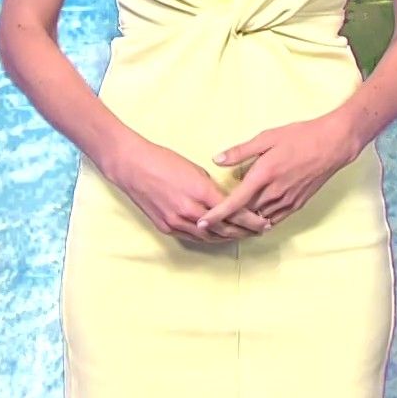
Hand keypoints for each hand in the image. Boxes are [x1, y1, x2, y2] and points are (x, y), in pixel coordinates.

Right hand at [104, 138, 274, 244]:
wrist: (132, 166)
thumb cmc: (164, 160)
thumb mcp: (195, 169)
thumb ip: (211, 188)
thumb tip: (225, 200)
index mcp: (201, 192)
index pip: (234, 212)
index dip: (251, 220)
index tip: (263, 222)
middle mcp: (190, 211)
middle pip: (225, 229)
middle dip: (244, 231)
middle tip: (258, 231)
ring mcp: (177, 222)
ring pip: (209, 237)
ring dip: (227, 237)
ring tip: (242, 235)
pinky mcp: (166, 227)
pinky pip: (193, 237)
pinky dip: (208, 237)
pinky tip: (217, 235)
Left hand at [197, 115, 361, 232]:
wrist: (333, 144)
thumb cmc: (300, 136)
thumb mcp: (267, 137)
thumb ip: (240, 151)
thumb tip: (217, 159)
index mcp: (264, 175)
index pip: (235, 202)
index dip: (217, 214)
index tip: (202, 222)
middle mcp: (274, 192)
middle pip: (245, 215)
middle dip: (228, 220)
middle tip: (213, 220)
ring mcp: (287, 201)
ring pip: (260, 220)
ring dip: (245, 223)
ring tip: (230, 223)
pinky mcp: (297, 205)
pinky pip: (275, 220)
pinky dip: (262, 222)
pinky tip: (254, 219)